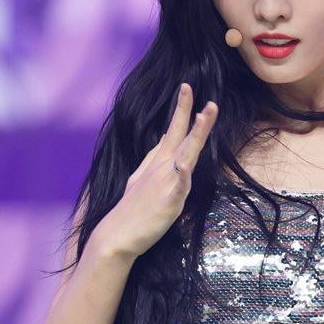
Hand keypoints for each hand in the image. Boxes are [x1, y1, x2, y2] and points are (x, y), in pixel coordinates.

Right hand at [93, 83, 218, 258]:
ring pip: (185, 153)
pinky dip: (181, 175)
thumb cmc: (132, 211)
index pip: (172, 132)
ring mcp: (165, 182)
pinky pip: (178, 186)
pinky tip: (184, 165)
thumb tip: (165, 147)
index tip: (186, 89)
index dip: (181, 111)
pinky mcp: (168, 201)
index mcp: (158, 163)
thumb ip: (156, 164)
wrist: (117, 235)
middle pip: (180, 135)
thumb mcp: (143, 181)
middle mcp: (162, 168)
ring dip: (196, 133)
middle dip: (189, 112)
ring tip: (206, 113)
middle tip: (197, 91)